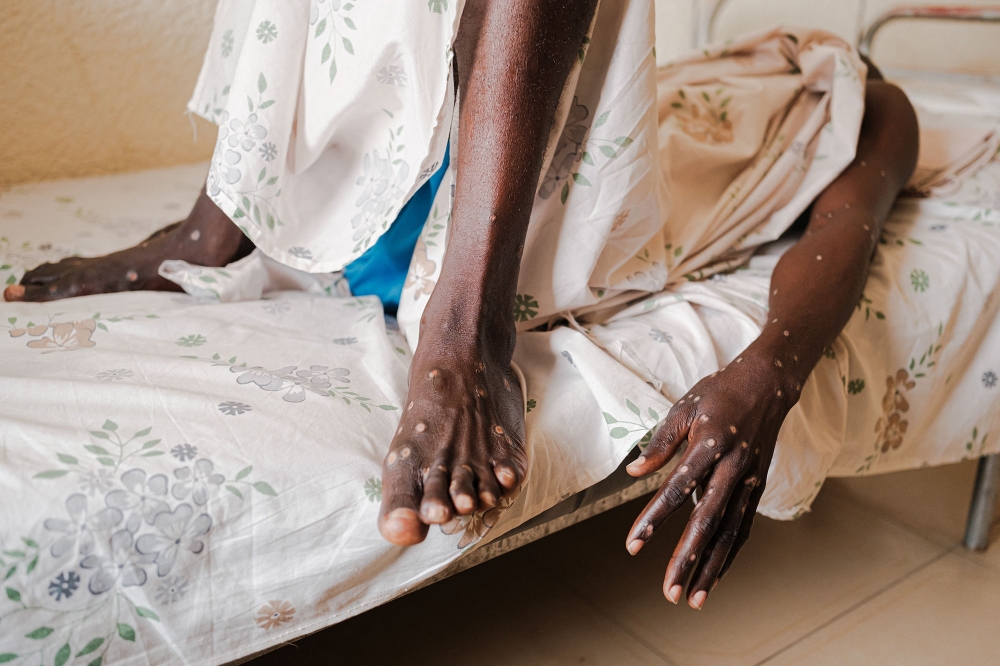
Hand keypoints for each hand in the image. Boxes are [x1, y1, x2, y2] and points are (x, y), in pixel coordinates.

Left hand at [624, 348, 798, 608]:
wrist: (768, 384)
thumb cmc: (718, 393)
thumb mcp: (684, 408)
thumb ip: (660, 444)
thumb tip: (633, 473)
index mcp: (710, 445)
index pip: (677, 489)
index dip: (654, 519)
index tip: (633, 546)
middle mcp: (733, 468)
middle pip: (707, 521)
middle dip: (687, 559)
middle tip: (668, 592)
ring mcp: (749, 481)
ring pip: (729, 533)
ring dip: (711, 568)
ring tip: (692, 600)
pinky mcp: (757, 488)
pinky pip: (742, 528)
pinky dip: (728, 555)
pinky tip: (714, 577)